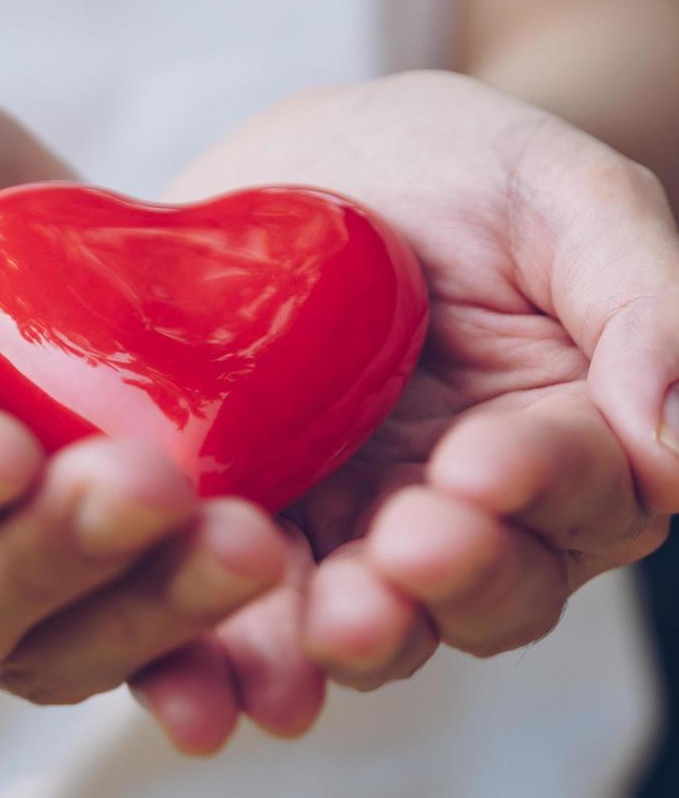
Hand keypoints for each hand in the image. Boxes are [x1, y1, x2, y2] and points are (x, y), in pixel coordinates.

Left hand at [134, 71, 677, 748]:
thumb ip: (641, 302)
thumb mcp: (558, 194)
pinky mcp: (250, 525)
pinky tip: (202, 671)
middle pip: (482, 590)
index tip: (476, 463)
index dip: (536, 484)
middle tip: (399, 552)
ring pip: (367, 620)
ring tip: (314, 626)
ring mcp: (352, 526)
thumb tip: (678, 452)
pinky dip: (225, 651)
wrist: (293, 162)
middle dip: (444, 584)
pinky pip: (240, 607)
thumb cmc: (449, 165)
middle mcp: (469, 509)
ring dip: (342, 639)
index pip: (581, 490)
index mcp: (567, 439)